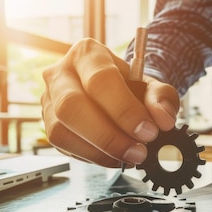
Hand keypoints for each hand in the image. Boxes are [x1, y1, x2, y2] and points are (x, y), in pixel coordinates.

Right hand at [41, 38, 179, 166]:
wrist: (115, 91)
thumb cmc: (129, 86)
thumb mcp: (151, 85)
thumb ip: (161, 98)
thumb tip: (162, 119)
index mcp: (88, 54)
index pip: (100, 80)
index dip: (125, 110)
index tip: (149, 131)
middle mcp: (61, 73)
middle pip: (71, 106)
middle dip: (108, 136)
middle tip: (138, 151)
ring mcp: (50, 100)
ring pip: (61, 130)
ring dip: (100, 151)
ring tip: (129, 156)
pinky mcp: (48, 124)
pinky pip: (63, 146)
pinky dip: (93, 157)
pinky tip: (114, 157)